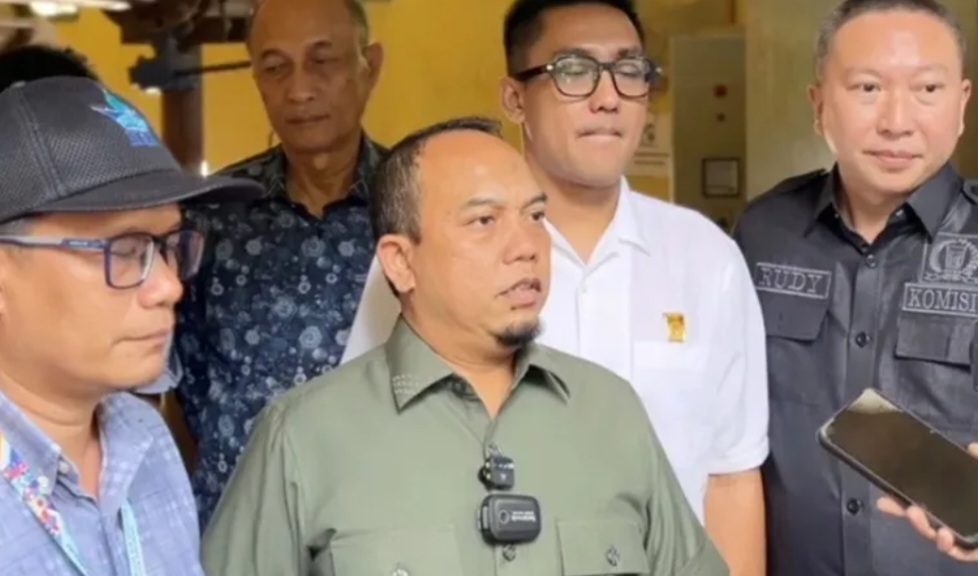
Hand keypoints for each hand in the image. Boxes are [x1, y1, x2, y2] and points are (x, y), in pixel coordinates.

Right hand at [876, 443, 977, 561]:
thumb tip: (972, 447)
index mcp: (963, 503)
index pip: (930, 500)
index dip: (905, 498)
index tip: (884, 495)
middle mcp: (962, 521)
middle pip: (928, 518)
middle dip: (906, 514)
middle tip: (894, 505)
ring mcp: (970, 538)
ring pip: (938, 536)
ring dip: (924, 528)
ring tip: (917, 516)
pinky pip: (960, 553)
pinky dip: (948, 546)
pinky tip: (943, 535)